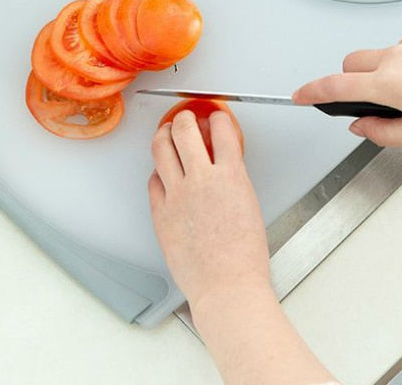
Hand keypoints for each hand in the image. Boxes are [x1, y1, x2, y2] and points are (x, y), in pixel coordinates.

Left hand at [148, 109, 270, 312]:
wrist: (226, 285)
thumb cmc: (244, 255)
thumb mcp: (249, 203)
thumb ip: (232, 178)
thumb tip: (221, 163)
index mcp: (231, 176)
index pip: (222, 130)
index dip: (217, 118)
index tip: (215, 117)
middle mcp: (202, 179)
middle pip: (185, 130)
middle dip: (184, 117)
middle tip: (186, 117)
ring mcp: (177, 194)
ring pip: (161, 148)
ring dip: (163, 134)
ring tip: (166, 132)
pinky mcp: (160, 212)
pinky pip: (153, 180)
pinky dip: (158, 171)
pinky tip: (162, 171)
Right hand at [293, 25, 401, 146]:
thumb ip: (382, 133)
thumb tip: (359, 126)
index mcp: (391, 84)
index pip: (337, 86)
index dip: (313, 92)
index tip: (299, 95)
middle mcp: (396, 56)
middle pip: (351, 63)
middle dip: (352, 80)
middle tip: (375, 100)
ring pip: (379, 55)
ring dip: (385, 71)